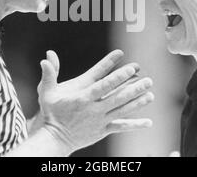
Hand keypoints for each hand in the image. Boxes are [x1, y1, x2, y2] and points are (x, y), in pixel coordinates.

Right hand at [36, 49, 153, 153]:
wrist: (54, 139)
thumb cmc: (51, 113)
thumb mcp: (46, 93)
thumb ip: (49, 74)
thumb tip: (46, 57)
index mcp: (83, 97)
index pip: (103, 83)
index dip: (117, 73)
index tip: (128, 64)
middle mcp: (94, 108)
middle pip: (118, 96)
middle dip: (133, 87)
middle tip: (148, 79)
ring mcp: (100, 120)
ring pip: (122, 110)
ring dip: (138, 102)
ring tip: (150, 94)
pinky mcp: (103, 130)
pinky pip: (121, 126)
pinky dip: (135, 125)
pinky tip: (148, 122)